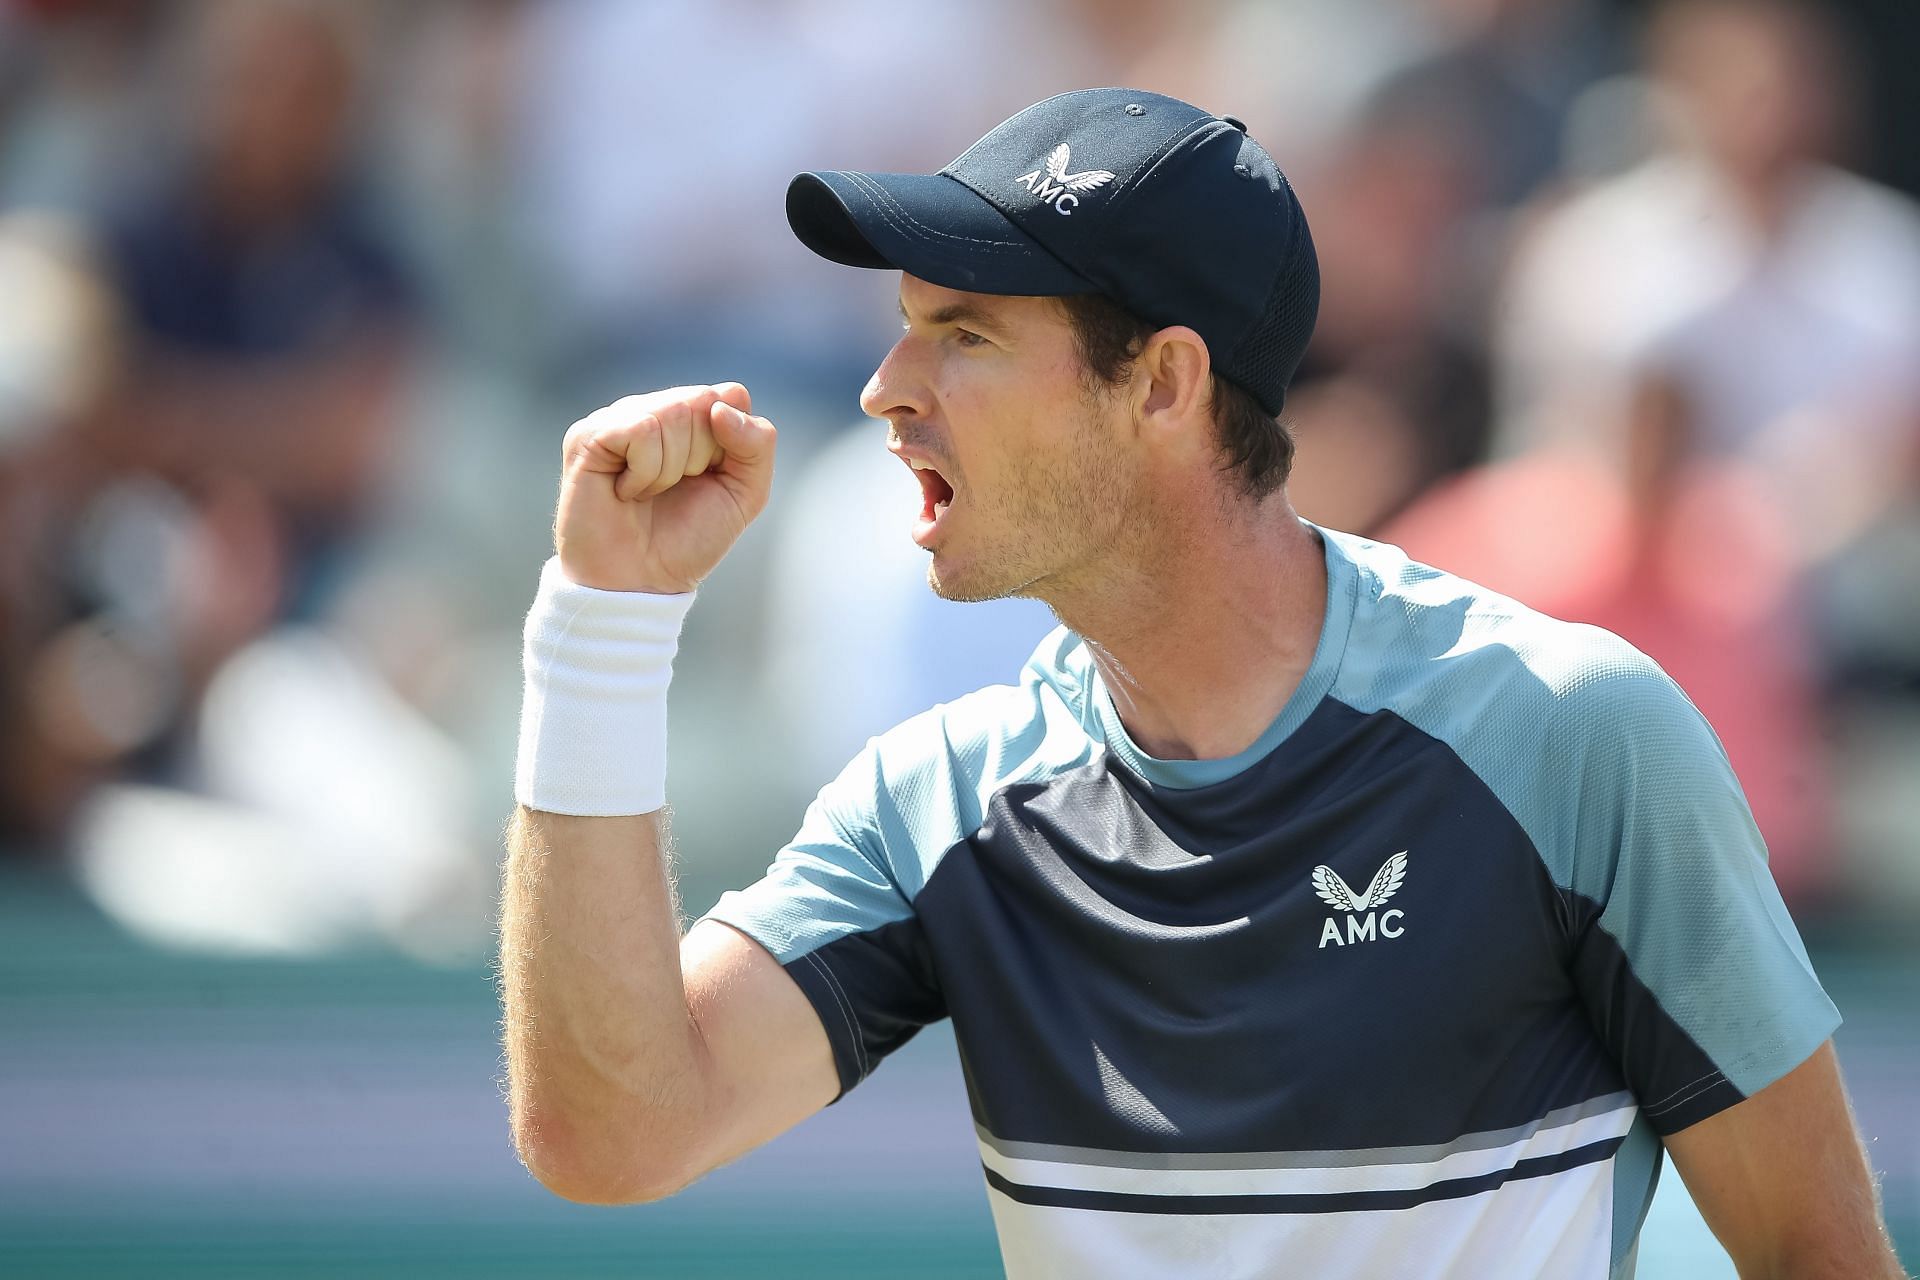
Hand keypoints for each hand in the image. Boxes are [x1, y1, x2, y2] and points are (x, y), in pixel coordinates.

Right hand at [552, 383, 776, 592]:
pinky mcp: (589, 435)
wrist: (640, 582)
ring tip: (648, 494)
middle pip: (703, 401)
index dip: (731, 443)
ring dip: (671, 469)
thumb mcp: (746, 494)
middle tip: (675, 489)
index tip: (710, 479)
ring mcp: (618, 418)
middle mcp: (654, 409)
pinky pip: (641, 430)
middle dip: (701, 458)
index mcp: (691, 417)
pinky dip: (646, 472)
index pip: (730, 396)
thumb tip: (720, 408)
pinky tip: (626, 492)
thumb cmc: (688, 538)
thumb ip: (757, 444)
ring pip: (672, 412)